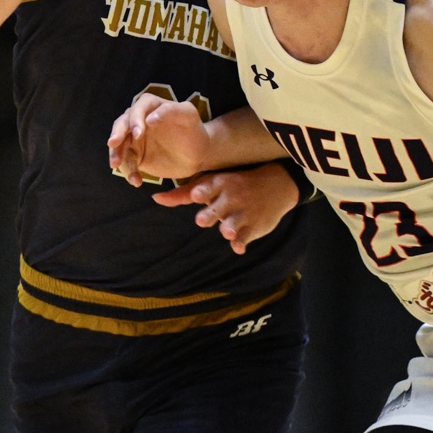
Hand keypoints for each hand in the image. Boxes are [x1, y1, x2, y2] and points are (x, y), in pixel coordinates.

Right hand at [108, 92, 212, 184]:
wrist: (198, 153)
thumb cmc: (194, 130)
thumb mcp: (188, 116)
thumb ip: (172, 111)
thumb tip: (149, 119)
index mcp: (151, 106)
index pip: (137, 108)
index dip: (135, 120)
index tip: (137, 134)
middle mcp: (139, 120)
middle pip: (121, 124)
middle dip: (117, 134)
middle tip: (113, 144)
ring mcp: (135, 139)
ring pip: (119, 145)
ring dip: (116, 154)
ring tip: (117, 165)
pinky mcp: (136, 156)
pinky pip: (127, 163)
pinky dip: (129, 171)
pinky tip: (136, 181)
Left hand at [153, 166, 301, 252]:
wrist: (277, 184)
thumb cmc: (235, 185)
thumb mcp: (212, 183)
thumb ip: (183, 193)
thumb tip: (155, 198)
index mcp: (219, 185)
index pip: (208, 188)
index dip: (202, 192)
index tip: (196, 196)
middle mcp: (231, 198)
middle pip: (218, 208)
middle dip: (211, 214)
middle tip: (202, 220)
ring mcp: (243, 212)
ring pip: (234, 223)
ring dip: (230, 228)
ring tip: (227, 232)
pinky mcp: (255, 226)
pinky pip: (247, 236)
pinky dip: (242, 242)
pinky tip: (238, 248)